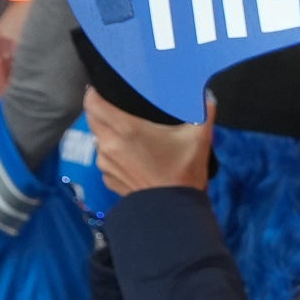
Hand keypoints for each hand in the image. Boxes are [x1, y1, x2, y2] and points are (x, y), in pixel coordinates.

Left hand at [88, 91, 214, 195]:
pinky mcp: (107, 179)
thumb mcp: (200, 137)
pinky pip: (105, 158)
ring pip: (99, 138)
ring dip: (109, 132)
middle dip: (101, 109)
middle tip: (119, 106)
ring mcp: (105, 164)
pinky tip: (132, 156)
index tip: (105, 87)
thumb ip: (204, 110)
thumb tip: (206, 96)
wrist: (174, 211)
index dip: (95, 91)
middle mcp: (108, 144)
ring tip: (128, 133)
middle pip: (92, 117)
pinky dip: (114, 153)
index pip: (92, 101)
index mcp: (125, 129)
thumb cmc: (185, 171)